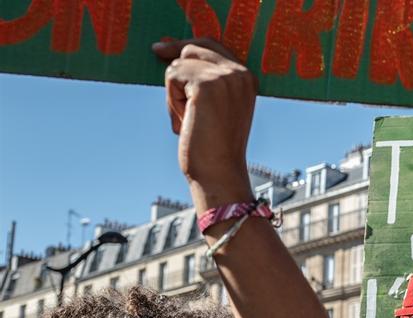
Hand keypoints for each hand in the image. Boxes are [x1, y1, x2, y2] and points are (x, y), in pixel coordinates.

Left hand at [152, 38, 254, 212]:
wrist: (218, 173)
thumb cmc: (212, 146)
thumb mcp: (214, 105)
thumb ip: (203, 78)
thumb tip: (167, 47)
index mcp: (248, 78)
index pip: (211, 45)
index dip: (184, 46)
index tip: (161, 48)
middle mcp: (241, 73)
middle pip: (192, 49)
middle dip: (177, 74)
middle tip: (181, 106)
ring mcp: (226, 77)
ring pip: (178, 64)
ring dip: (174, 93)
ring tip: (188, 120)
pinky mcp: (207, 85)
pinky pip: (172, 76)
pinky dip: (171, 101)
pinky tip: (184, 121)